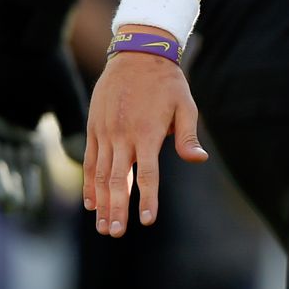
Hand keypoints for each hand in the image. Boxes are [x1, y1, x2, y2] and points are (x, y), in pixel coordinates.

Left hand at [0, 0, 89, 222]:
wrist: (33, 40)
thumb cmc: (52, 68)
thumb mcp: (67, 105)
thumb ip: (75, 134)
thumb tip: (86, 165)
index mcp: (30, 127)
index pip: (30, 163)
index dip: (33, 185)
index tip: (37, 210)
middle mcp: (7, 127)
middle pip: (9, 164)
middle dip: (13, 188)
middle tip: (18, 212)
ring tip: (3, 203)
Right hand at [83, 36, 208, 235]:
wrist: (137, 55)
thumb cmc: (167, 82)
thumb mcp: (185, 105)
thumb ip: (188, 135)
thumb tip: (198, 159)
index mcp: (148, 133)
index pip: (147, 174)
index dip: (147, 198)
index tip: (147, 220)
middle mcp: (123, 136)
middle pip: (118, 179)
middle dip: (117, 208)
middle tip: (116, 233)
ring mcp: (105, 133)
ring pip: (100, 174)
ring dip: (101, 201)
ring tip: (103, 226)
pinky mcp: (95, 128)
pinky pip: (90, 161)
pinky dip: (89, 183)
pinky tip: (91, 202)